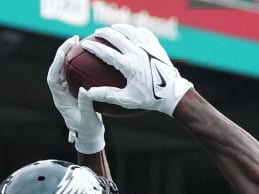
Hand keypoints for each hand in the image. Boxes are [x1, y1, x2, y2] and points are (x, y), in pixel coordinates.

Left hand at [47, 36, 104, 154]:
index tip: (62, 53)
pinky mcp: (75, 88)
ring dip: (69, 54)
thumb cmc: (88, 130)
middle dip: (63, 52)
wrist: (90, 135)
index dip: (56, 64)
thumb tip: (84, 89)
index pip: (53, 78)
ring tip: (78, 41)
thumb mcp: (88, 119)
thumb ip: (86, 105)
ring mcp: (68, 89)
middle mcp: (61, 92)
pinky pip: (74, 71)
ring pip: (65, 68)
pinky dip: (78, 61)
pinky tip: (87, 52)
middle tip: (73, 39)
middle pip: (57, 68)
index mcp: (60, 99)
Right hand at [79, 24, 193, 117]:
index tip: (85, 44)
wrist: (173, 94)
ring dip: (119, 28)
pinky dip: (136, 30)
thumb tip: (88, 93)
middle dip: (104, 32)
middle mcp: (137, 53)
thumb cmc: (149, 98)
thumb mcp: (127, 99)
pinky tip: (132, 31)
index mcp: (129, 65)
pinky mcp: (156, 46)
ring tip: (113, 28)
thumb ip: (107, 95)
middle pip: (116, 36)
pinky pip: (144, 33)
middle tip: (97, 33)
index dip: (93, 47)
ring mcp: (147, 47)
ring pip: (130, 31)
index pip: (106, 52)